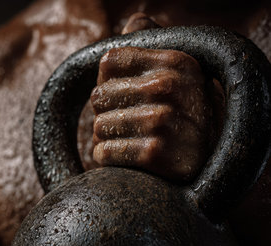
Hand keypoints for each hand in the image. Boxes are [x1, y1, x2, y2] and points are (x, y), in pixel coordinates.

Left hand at [91, 46, 212, 180]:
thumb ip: (153, 44)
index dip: (110, 81)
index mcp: (174, 61)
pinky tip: (129, 157)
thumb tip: (134, 21)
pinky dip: (108, 157)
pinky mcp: (154, 153)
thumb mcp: (180, 72)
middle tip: (129, 120)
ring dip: (108, 137)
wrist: (210, 162)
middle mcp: (168, 86)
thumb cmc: (186, 112)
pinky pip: (105, 152)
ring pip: (99, 126)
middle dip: (108, 111)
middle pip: (98, 95)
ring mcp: (162, 120)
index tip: (127, 93)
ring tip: (131, 139)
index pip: (109, 62)